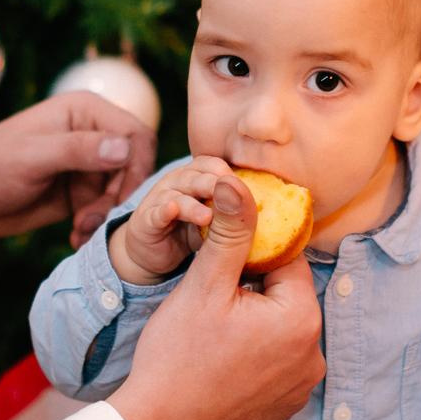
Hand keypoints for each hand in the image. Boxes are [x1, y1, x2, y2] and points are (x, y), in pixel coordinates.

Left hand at [0, 93, 155, 246]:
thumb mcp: (34, 156)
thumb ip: (79, 150)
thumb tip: (125, 148)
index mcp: (86, 113)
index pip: (137, 135)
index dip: (137, 167)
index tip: (120, 197)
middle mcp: (92, 136)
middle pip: (134, 168)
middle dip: (119, 198)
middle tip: (93, 219)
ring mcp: (86, 167)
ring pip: (121, 194)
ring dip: (106, 216)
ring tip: (79, 230)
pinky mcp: (78, 194)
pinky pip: (104, 212)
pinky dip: (95, 227)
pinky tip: (75, 236)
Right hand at [109, 156, 235, 284]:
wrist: (154, 254)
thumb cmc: (191, 232)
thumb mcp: (218, 223)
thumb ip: (237, 215)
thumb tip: (274, 211)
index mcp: (198, 179)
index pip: (213, 164)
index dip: (228, 171)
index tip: (247, 185)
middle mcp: (178, 183)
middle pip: (197, 173)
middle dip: (215, 182)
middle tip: (232, 194)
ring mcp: (160, 200)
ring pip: (177, 193)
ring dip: (194, 201)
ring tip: (209, 215)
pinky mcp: (146, 221)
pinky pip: (155, 213)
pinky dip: (165, 211)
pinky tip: (173, 211)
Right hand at [109, 174, 324, 419]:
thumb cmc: (176, 356)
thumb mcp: (204, 285)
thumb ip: (230, 231)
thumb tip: (239, 183)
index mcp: (302, 319)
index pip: (287, 262)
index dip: (251, 256)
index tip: (221, 264)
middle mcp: (314, 355)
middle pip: (286, 298)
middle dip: (254, 291)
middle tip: (211, 302)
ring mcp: (301, 387)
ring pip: (281, 332)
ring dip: (255, 324)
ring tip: (212, 333)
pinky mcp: (285, 410)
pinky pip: (276, 367)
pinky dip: (254, 359)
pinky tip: (220, 362)